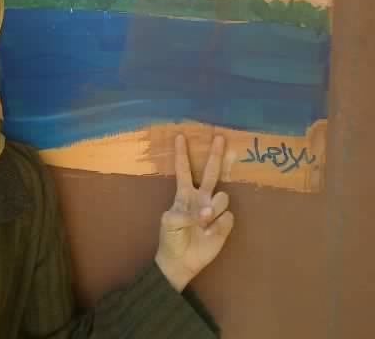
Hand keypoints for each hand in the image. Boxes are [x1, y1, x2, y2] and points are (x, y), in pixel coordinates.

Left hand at [155, 134, 233, 291]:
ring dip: (212, 210)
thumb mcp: (170, 223)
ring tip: (202, 224)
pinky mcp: (225, 224)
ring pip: (222, 198)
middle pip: (211, 172)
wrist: (180, 261)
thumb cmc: (171, 239)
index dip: (182, 154)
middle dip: (215, 154)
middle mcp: (201, 198)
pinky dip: (218, 226)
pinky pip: (227, 218)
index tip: (180, 136)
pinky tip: (209, 234)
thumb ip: (186, 213)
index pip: (183, 169)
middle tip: (219, 137)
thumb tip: (206, 211)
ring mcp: (214, 210)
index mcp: (184, 194)